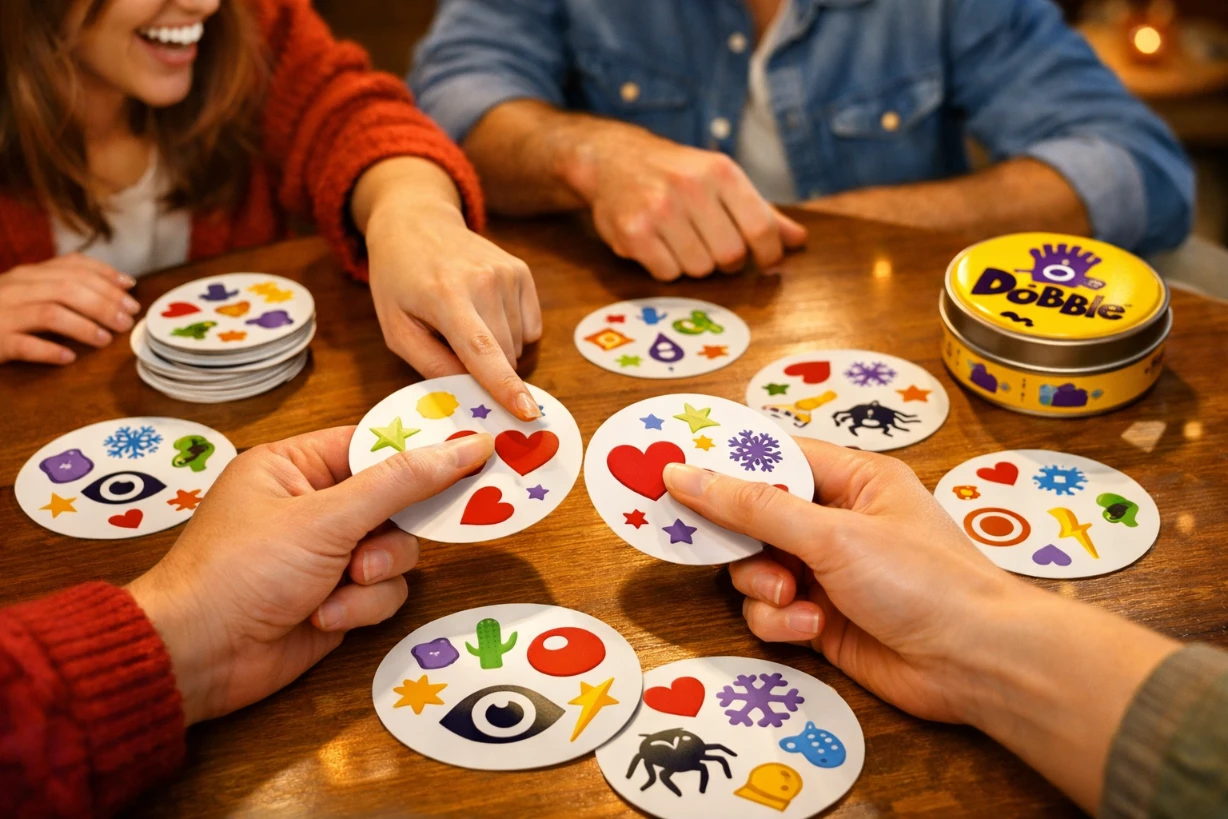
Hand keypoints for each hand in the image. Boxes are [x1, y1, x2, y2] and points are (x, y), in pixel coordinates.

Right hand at [0, 254, 138, 363]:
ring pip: (50, 312)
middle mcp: (14, 288)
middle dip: (103, 303)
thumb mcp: (29, 294)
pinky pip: (23, 344)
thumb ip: (62, 287)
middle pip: (67, 288)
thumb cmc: (0, 316)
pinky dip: (48, 350)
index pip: (71, 266)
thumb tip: (117, 286)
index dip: (104, 276)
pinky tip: (68, 357)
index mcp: (27, 275)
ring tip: (106, 339)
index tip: (130, 290)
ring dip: (84, 325)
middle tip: (126, 320)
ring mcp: (1, 313)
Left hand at [127, 426, 494, 724]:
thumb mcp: (326, 517)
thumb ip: (402, 483)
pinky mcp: (338, 599)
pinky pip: (381, 592)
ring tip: (343, 584)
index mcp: (296, 466)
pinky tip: (324, 615)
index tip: (474, 453)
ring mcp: (327, 555)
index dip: (422, 452)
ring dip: (376, 573)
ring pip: (396, 552)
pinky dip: (361, 606)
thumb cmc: (245, 569)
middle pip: (396, 502)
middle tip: (392, 535)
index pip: (375, 444)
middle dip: (392, 530)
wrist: (198, 657)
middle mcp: (314, 506)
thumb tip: (469, 447)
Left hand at [354, 156, 542, 421]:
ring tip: (465, 322)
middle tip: (454, 348)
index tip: (529, 412)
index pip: (482, 350)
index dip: (505, 386)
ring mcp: (508, 273)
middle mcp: (484, 281)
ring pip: (519, 345)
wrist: (416, 222)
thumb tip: (471, 391)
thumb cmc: (399, 281)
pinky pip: (530, 328)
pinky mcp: (522, 271)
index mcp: (446, 296)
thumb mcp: (396, 329)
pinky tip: (485, 314)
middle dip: (486, 370)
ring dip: (497, 350)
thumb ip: (430, 364)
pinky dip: (511, 333)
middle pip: (504, 355)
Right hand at [566, 127, 807, 280]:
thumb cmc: (676, 173)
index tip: (766, 261)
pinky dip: (666, 268)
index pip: (761, 227)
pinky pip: (667, 274)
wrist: (613, 160)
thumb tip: (799, 240)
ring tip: (680, 241)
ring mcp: (659, 210)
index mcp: (721, 171)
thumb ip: (761, 212)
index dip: (769, 254)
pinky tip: (658, 246)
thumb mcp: (721, 180)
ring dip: (693, 264)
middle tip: (712, 247)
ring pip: (699, 269)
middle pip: (730, 255)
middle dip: (726, 260)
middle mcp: (691, 187)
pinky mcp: (633, 232)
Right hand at [663, 439, 1180, 811]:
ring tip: (795, 599)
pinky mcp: (821, 621)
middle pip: (754, 518)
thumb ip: (754, 507)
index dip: (725, 466)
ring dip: (764, 587)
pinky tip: (812, 629)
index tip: (674, 472)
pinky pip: (772, 612)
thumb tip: (683, 473)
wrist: (975, 663)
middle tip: (717, 546)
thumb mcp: (832, 534)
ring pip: (755, 569)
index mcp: (852, 479)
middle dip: (742, 539)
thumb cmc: (918, 578)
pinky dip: (782, 621)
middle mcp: (836, 522)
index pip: (774, 458)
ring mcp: (827, 574)